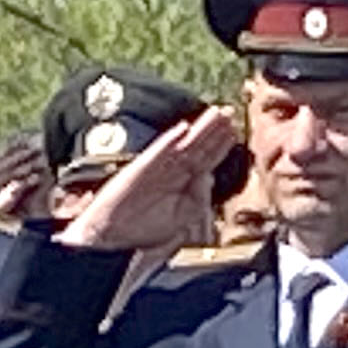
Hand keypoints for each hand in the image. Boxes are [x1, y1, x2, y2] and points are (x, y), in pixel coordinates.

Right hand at [58, 111, 242, 255]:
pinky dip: (169, 141)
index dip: (220, 144)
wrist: (113, 235)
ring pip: (182, 144)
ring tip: (214, 114)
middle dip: (213, 130)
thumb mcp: (183, 217)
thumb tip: (209, 176)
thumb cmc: (146, 228)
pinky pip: (157, 153)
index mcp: (182, 182)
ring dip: (198, 129)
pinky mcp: (141, 168)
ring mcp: (157, 167)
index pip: (205, 159)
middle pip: (197, 146)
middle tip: (229, 111)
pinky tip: (182, 129)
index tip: (234, 129)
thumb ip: (199, 197)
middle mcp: (172, 171)